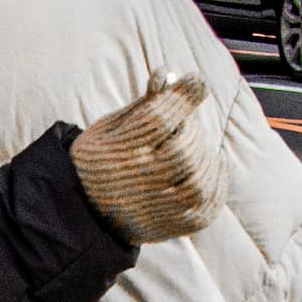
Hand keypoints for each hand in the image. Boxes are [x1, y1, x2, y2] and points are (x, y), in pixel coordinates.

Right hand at [69, 70, 227, 244]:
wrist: (83, 211)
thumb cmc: (102, 158)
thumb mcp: (111, 127)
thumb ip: (143, 105)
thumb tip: (168, 75)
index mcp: (117, 151)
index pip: (158, 118)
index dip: (182, 96)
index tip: (196, 81)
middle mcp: (136, 181)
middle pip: (183, 149)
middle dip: (191, 131)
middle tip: (185, 127)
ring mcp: (154, 208)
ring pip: (198, 179)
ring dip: (207, 158)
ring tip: (200, 147)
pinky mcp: (169, 226)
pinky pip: (205, 208)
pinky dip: (217, 185)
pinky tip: (214, 168)